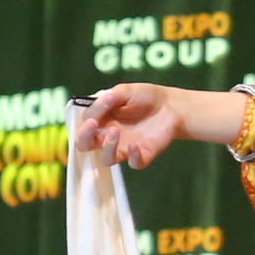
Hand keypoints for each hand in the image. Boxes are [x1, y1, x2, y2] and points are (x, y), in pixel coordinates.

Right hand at [73, 83, 244, 165]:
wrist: (171, 106)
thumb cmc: (145, 97)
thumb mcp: (125, 91)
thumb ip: (110, 97)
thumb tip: (100, 102)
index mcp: (100, 120)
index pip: (83, 124)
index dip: (86, 120)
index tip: (97, 111)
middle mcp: (108, 136)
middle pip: (85, 145)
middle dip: (84, 137)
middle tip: (92, 126)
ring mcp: (124, 147)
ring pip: (106, 159)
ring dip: (107, 148)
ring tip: (115, 132)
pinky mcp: (141, 155)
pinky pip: (133, 164)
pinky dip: (132, 157)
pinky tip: (135, 146)